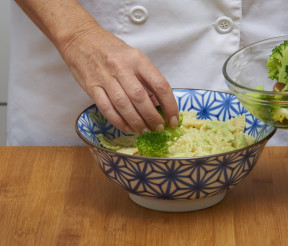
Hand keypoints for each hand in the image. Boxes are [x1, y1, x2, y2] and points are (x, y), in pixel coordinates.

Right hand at [60, 25, 178, 133]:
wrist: (80, 37)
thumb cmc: (110, 49)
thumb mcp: (133, 57)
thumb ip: (146, 79)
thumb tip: (159, 104)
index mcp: (138, 59)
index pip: (160, 85)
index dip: (170, 105)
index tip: (173, 119)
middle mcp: (122, 67)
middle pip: (141, 98)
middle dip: (152, 117)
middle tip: (159, 128)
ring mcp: (105, 77)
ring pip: (124, 105)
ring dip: (137, 122)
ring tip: (144, 131)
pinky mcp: (91, 87)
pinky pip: (107, 109)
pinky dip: (119, 122)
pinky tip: (127, 128)